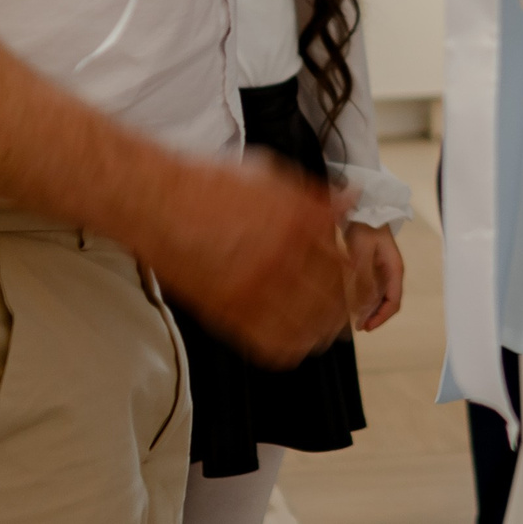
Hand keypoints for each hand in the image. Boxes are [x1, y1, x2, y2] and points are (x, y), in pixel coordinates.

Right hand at [138, 153, 353, 366]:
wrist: (158, 201)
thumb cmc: (211, 184)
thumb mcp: (274, 178)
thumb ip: (316, 196)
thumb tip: (352, 199)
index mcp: (300, 223)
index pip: (351, 262)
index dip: (363, 276)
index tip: (364, 278)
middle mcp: (283, 259)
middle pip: (337, 297)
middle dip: (352, 304)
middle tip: (355, 305)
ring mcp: (255, 289)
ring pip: (311, 325)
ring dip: (327, 327)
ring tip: (331, 326)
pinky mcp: (228, 311)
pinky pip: (273, 343)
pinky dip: (292, 345)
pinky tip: (298, 339)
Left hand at [345, 222, 404, 330]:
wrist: (360, 209)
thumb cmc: (364, 228)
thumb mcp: (363, 253)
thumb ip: (366, 278)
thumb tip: (368, 304)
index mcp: (394, 269)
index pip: (394, 300)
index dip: (382, 316)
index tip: (367, 326)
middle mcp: (391, 272)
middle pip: (388, 301)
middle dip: (376, 316)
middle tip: (360, 327)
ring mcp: (382, 271)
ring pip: (380, 297)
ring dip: (370, 310)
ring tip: (356, 321)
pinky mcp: (372, 268)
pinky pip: (371, 290)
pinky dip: (364, 300)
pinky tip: (353, 306)